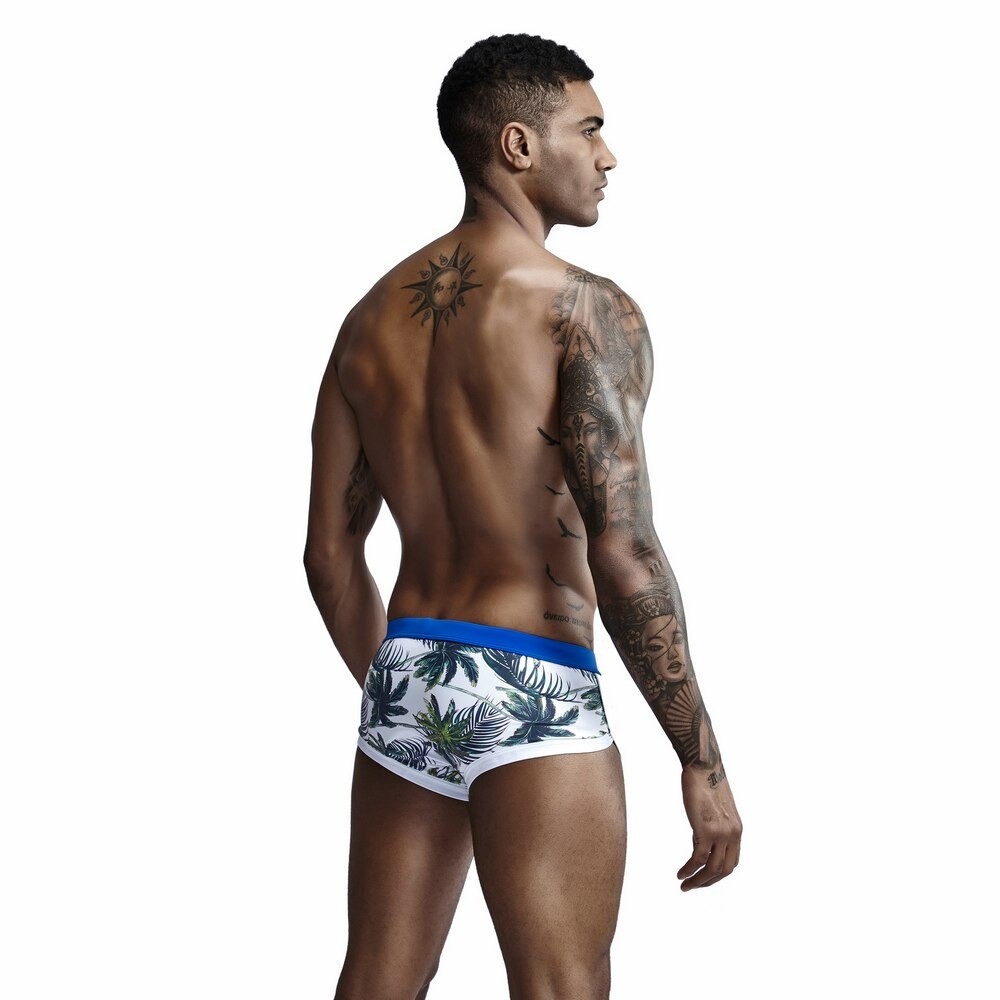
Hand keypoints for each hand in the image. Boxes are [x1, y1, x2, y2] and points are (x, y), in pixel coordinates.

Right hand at [676, 763, 741, 890]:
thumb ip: (713, 825)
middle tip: (692, 887)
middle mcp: (733, 835)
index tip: (703, 878)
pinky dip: (689, 869)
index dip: (717, 874)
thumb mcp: (716, 808)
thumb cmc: (706, 782)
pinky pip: (698, 858)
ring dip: (697, 881)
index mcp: (737, 830)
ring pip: (711, 869)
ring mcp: (720, 833)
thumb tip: (701, 839)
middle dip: (708, 882)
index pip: (731, 862)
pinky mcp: (706, 829)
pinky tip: (680, 873)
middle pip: (724, 871)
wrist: (703, 766)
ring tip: (684, 885)